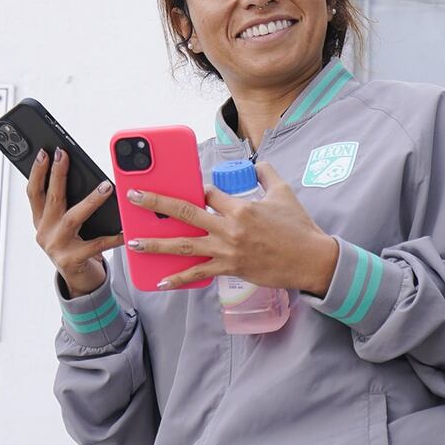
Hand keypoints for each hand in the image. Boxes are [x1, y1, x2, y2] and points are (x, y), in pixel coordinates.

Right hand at [27, 148, 123, 297]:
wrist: (79, 281)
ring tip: (106, 187)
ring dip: (90, 201)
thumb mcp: (64, 225)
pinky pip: (97, 244)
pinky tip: (125, 228)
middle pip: (51, 198)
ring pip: (73, 218)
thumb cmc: (75, 246)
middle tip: (64, 155)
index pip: (34, 192)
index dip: (37, 172)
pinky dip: (112, 236)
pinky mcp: (72, 260)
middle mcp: (44, 232)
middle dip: (57, 174)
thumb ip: (67, 205)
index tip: (44, 152)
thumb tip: (83, 175)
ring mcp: (57, 247)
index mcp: (40, 221)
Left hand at [124, 161, 338, 294]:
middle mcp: (230, 228)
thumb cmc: (299, 227)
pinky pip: (198, 274)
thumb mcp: (284, 193)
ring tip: (134, 241)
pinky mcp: (229, 269)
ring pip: (184, 246)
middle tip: (133, 197)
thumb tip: (257, 163)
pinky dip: (178, 279)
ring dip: (156, 244)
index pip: (208, 193)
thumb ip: (267, 174)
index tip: (186, 188)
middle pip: (185, 212)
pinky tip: (161, 281)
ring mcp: (227, 250)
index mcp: (241, 207)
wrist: (311, 260)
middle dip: (156, 204)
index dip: (195, 189)